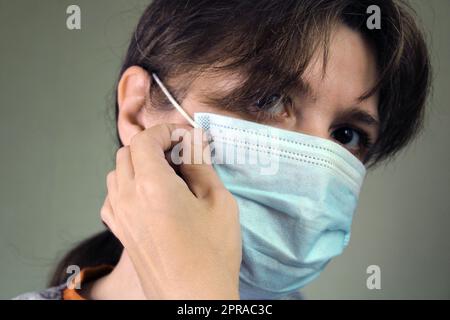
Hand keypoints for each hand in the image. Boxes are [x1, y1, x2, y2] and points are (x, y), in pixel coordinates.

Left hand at [101, 124, 241, 298]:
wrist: (194, 298)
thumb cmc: (212, 253)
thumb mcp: (218, 202)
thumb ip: (201, 164)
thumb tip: (193, 140)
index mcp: (152, 186)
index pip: (144, 140)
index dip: (165, 132)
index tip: (183, 137)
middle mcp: (128, 198)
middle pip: (127, 152)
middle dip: (152, 145)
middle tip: (179, 154)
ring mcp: (119, 216)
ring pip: (117, 172)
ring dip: (138, 164)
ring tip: (166, 175)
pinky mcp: (120, 232)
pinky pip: (113, 195)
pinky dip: (128, 185)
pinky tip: (150, 196)